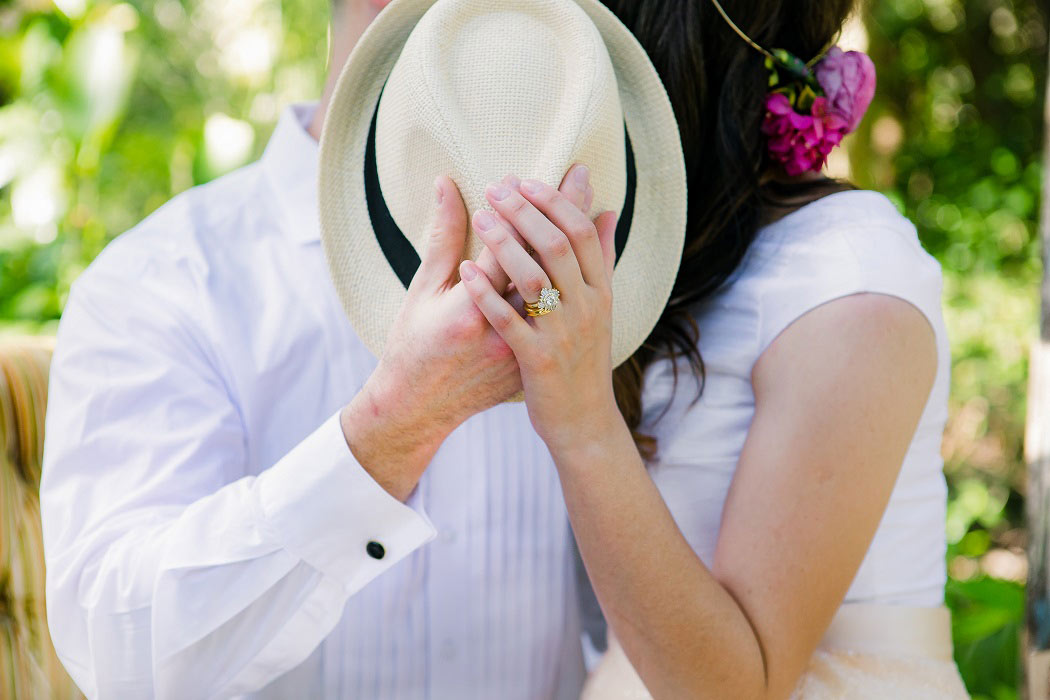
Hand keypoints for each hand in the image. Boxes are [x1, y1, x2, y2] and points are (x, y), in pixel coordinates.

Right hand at [342, 172, 592, 498]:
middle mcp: (499, 328)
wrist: (418, 409)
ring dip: (575, 246)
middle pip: (543, 260)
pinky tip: (585, 257)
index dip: (522, 206)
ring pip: (558, 287)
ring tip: (591, 209)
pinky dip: (572, 283)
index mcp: (467, 307)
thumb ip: (440, 236)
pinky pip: (559, 313)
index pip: (505, 245)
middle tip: (581, 175)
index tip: (533, 174)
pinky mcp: (529, 359)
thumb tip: (447, 183)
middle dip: (563, 213)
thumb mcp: (422, 289)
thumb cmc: (412, 345)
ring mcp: (520, 347)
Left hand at [459, 165, 621, 455]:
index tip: (524, 180)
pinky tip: (465, 269)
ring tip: (479, 217)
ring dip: (503, 242)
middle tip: (494, 187)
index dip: (554, 201)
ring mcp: (563, 335)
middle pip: (557, 246)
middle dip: (524, 212)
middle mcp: (587, 309)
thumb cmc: (585, 360)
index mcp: (601, 293)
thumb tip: (608, 210)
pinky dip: (486, 292)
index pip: (582, 232)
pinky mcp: (538, 360)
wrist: (584, 422)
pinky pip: (508, 320)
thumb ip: (603, 258)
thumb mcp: (602, 308)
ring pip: (533, 278)